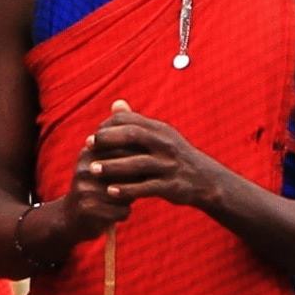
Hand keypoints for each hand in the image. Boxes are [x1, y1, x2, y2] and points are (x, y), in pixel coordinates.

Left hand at [76, 107, 230, 222]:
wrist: (206, 181)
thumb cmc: (175, 157)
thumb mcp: (161, 136)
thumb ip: (137, 122)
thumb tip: (115, 103)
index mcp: (160, 130)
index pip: (131, 120)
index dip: (109, 126)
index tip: (94, 136)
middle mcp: (166, 144)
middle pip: (134, 135)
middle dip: (108, 139)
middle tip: (88, 146)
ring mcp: (169, 165)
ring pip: (138, 163)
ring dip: (113, 166)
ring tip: (92, 170)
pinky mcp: (171, 186)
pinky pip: (146, 187)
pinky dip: (127, 190)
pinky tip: (110, 192)